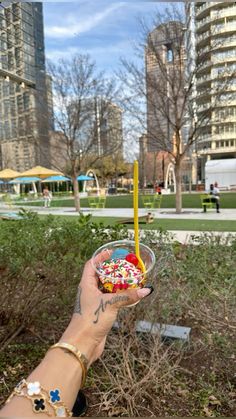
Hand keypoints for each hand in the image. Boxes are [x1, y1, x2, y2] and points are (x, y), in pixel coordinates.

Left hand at [60, 250, 152, 364]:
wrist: (83, 343)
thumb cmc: (91, 320)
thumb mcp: (111, 304)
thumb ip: (128, 296)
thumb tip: (145, 290)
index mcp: (86, 284)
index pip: (91, 265)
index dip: (100, 258)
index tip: (111, 253)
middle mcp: (89, 292)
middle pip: (100, 276)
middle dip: (111, 270)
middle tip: (124, 265)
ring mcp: (94, 302)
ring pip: (106, 289)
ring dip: (116, 284)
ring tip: (129, 279)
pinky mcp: (100, 313)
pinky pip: (110, 300)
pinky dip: (118, 297)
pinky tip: (128, 296)